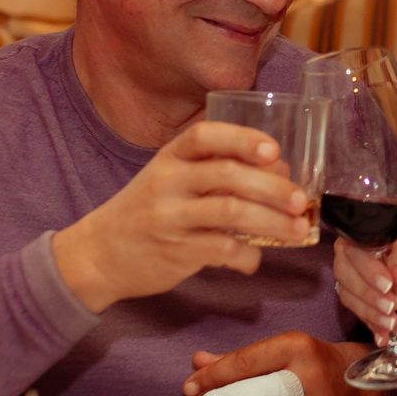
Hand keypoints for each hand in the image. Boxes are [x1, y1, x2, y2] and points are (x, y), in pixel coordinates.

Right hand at [52, 121, 310, 310]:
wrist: (97, 254)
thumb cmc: (146, 211)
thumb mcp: (170, 179)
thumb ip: (216, 170)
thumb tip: (278, 170)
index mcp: (169, 157)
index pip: (205, 136)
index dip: (242, 139)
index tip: (273, 150)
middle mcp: (167, 182)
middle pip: (228, 175)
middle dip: (272, 187)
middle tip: (300, 199)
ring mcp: (170, 217)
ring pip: (230, 212)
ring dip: (271, 221)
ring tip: (297, 229)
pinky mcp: (175, 251)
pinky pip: (221, 250)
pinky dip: (247, 256)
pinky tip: (255, 259)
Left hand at [181, 334, 385, 395]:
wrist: (360, 384)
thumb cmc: (312, 363)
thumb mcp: (282, 351)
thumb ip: (240, 358)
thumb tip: (197, 361)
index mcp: (296, 347)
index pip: (249, 359)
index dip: (216, 374)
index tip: (190, 387)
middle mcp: (310, 376)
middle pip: (258, 389)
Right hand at [334, 225, 396, 341]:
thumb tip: (394, 272)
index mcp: (362, 235)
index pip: (355, 251)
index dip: (368, 270)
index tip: (388, 284)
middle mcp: (352, 255)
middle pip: (346, 276)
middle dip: (368, 294)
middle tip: (391, 305)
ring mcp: (354, 279)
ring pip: (350, 298)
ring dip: (370, 313)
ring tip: (392, 322)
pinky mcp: (361, 299)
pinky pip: (360, 314)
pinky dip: (372, 325)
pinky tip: (383, 336)